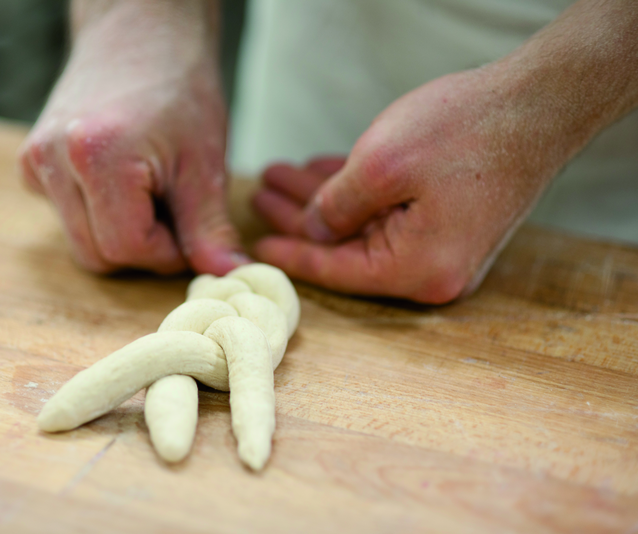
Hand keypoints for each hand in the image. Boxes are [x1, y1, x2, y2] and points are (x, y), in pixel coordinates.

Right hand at [19, 1, 246, 275]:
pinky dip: (99, 217)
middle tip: (175, 211)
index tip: (192, 231)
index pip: (127, 249)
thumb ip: (209, 228)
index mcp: (96, 157)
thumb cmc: (179, 87)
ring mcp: (35, 161)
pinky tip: (123, 183)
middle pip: (97, 255)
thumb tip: (228, 277)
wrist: (140, 33)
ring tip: (151, 192)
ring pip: (81, 243)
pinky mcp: (31, 164)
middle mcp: (52, 160)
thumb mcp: (205, 162)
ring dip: (122, 234)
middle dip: (144, 249)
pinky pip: (67, 219)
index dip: (167, 253)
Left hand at [252, 66, 573, 302]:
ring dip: (323, 199)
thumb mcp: (378, 166)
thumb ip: (334, 206)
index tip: (256, 247)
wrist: (541, 104)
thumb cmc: (465, 131)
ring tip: (281, 175)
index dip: (292, 255)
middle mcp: (432, 270)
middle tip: (261, 194)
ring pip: (365, 225)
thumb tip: (314, 228)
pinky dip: (357, 192)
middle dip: (300, 218)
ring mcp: (445, 248)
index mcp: (417, 270)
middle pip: (348, 248)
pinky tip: (323, 171)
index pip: (336, 271)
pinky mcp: (451, 222)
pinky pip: (390, 212)